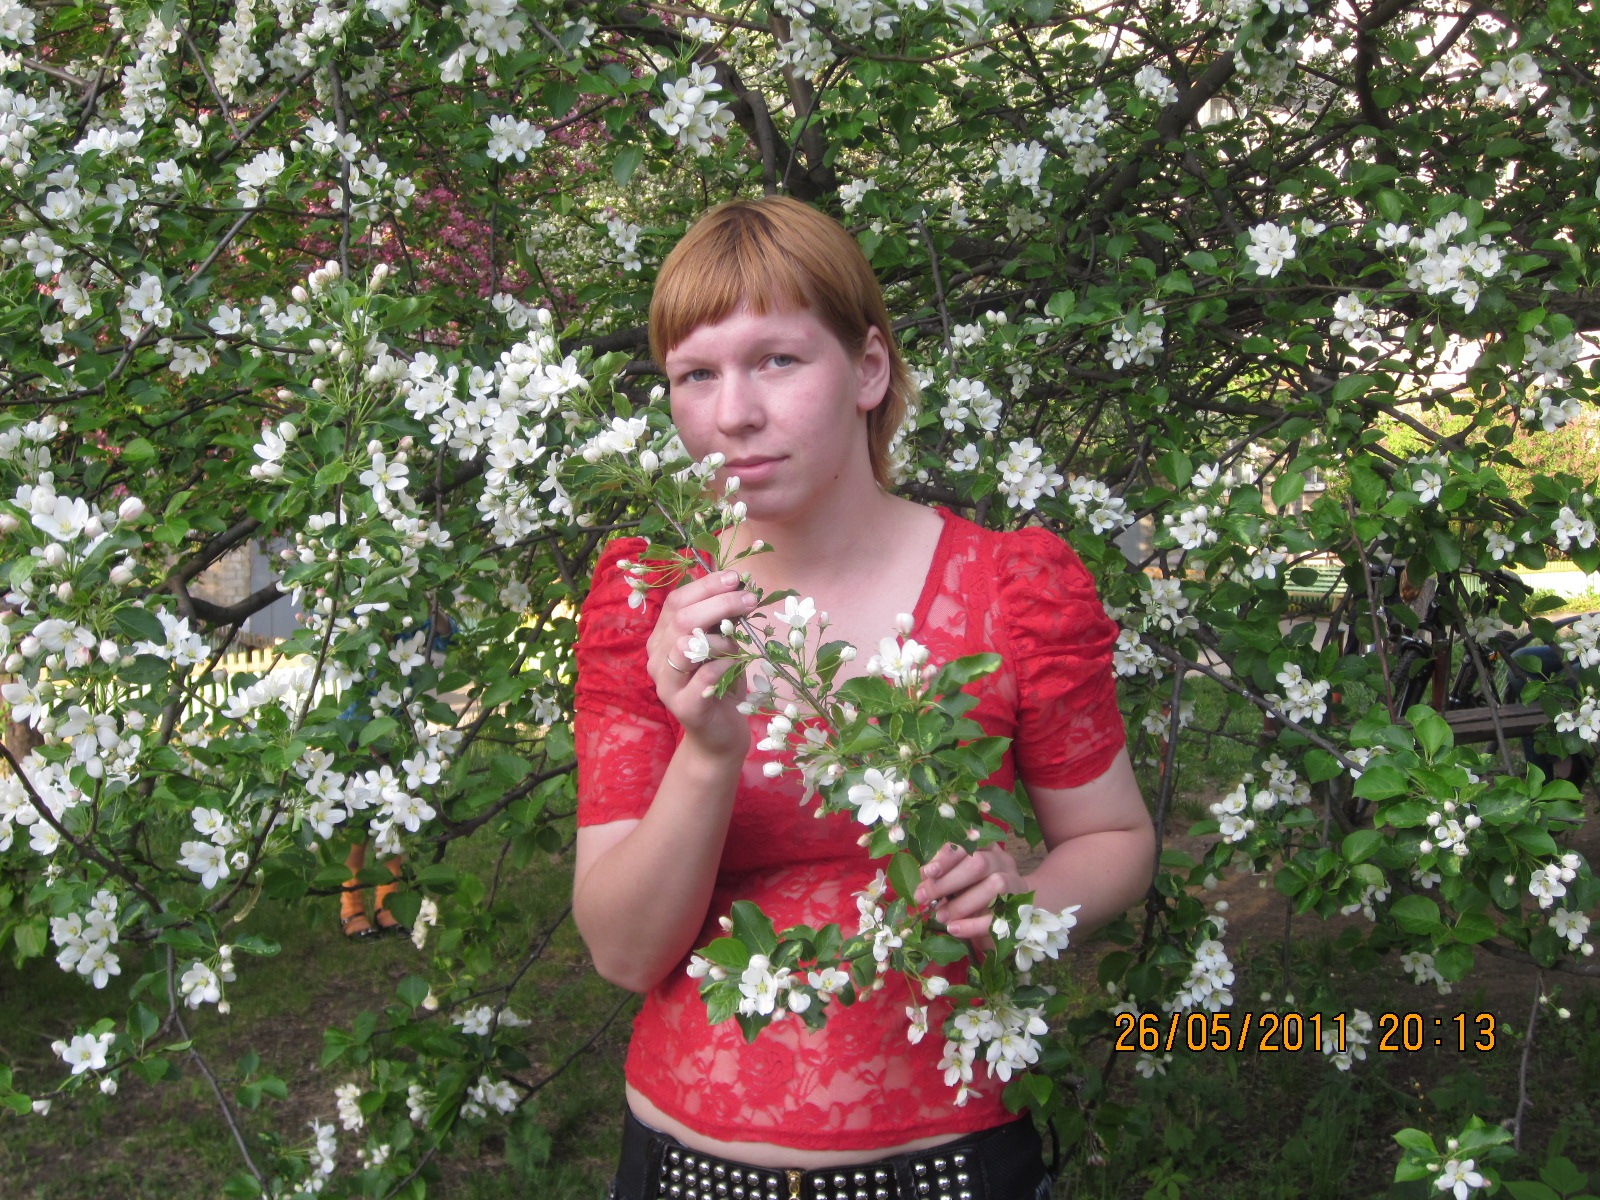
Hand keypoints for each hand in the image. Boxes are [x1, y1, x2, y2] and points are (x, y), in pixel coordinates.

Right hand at [647, 568, 759, 757]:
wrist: (720, 733)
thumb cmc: (720, 683)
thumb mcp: (720, 645)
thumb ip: (719, 620)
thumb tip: (737, 584)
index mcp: (663, 638)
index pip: (676, 601)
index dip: (706, 586)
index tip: (736, 578)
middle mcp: (657, 658)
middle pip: (682, 619)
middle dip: (720, 604)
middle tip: (750, 600)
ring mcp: (667, 684)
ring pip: (685, 646)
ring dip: (720, 638)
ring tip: (739, 643)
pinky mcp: (683, 707)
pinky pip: (703, 676)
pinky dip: (725, 665)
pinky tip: (736, 665)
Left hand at [912, 841, 1027, 944]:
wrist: (1016, 909)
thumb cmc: (979, 888)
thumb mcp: (961, 877)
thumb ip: (944, 874)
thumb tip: (925, 876)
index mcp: (986, 847)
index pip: (968, 843)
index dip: (947, 856)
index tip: (928, 872)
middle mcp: (1002, 861)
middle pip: (979, 863)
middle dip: (949, 881)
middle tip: (924, 897)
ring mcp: (1015, 884)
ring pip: (995, 886)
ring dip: (962, 903)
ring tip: (940, 916)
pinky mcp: (1020, 910)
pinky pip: (998, 917)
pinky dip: (973, 925)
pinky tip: (954, 929)